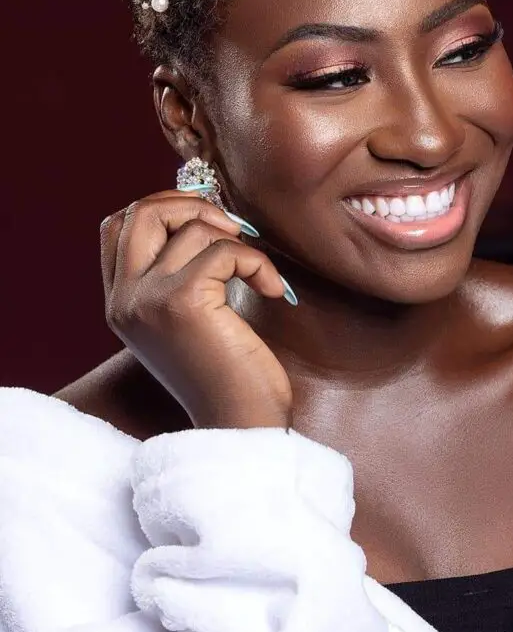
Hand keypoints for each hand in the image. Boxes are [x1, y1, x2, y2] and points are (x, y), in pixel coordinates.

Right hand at [99, 190, 292, 429]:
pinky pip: (225, 250)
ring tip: (259, 275)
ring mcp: (147, 299)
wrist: (240, 426)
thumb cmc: (227, 375)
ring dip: (239, 242)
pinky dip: (258, 262)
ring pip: (193, 228)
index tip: (209, 223)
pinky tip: (274, 291)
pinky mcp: (182, 301)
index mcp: (120, 303)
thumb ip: (178, 272)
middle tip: (233, 232)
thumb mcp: (188, 319)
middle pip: (141, 211)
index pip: (118, 225)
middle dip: (194, 205)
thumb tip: (206, 213)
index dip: (164, 207)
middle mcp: (123, 300)